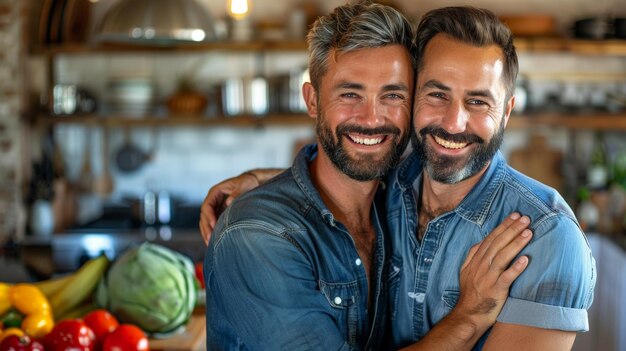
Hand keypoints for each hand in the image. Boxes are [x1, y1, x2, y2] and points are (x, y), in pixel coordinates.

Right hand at [199, 172, 259, 244]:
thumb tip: (229, 203)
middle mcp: (212, 200)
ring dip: (207, 232)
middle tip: (210, 239)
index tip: (214, 225)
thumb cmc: (247, 183)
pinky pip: (212, 224)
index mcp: (215, 192)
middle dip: (206, 228)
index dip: (209, 216)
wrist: (251, 183)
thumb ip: (236, 193)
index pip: (207, 205)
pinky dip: (212, 232)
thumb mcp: (244, 185)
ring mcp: (215, 207)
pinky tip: (214, 242)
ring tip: (210, 245)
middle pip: (204, 215)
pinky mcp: (219, 213)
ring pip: (206, 221)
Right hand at [452, 213, 531, 334]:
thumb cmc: (470, 293)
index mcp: (475, 260)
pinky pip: (507, 277)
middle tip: (525, 218)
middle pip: (498, 244)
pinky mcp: (496, 289)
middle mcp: (481, 266)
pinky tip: (526, 259)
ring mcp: (488, 277)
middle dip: (512, 229)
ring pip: (503, 256)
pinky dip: (516, 268)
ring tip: (528, 232)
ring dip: (516, 243)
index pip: (491, 238)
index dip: (503, 226)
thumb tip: (482, 241)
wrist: (468, 314)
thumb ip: (473, 255)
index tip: (514, 216)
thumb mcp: (466, 271)